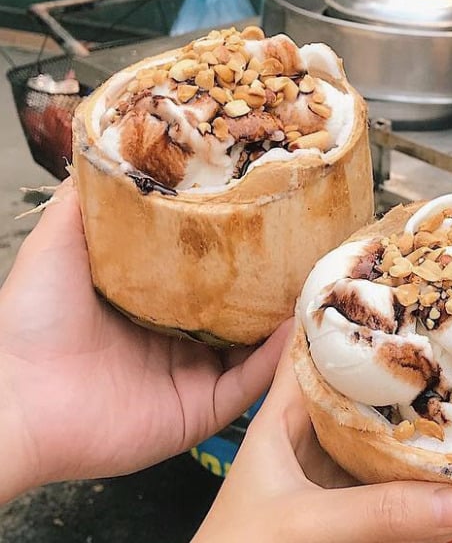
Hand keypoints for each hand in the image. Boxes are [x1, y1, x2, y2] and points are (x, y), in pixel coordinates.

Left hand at [0, 179, 284, 500]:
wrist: (17, 398)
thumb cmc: (29, 322)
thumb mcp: (59, 244)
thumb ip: (88, 201)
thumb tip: (108, 147)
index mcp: (152, 306)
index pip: (210, 276)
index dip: (239, 251)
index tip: (267, 217)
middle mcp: (178, 342)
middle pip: (241, 312)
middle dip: (272, 285)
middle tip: (304, 249)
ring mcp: (192, 377)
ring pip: (256, 349)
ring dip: (285, 321)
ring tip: (314, 283)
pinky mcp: (200, 411)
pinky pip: (248, 385)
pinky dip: (275, 361)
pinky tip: (293, 328)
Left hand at [194, 321, 451, 542]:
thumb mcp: (304, 524)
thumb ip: (377, 512)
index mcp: (281, 418)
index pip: (312, 347)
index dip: (348, 313)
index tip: (397, 284)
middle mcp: (310, 438)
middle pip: (362, 390)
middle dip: (404, 369)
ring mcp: (331, 476)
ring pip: (382, 438)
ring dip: (420, 425)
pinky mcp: (349, 510)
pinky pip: (392, 489)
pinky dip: (423, 483)